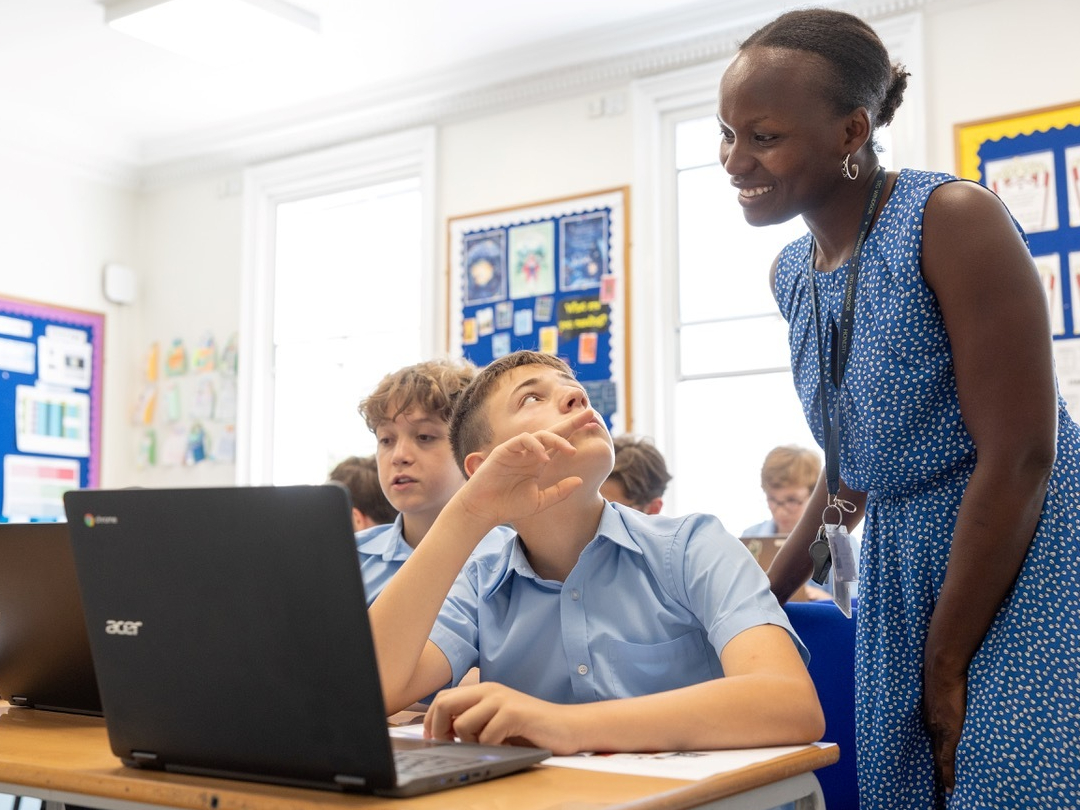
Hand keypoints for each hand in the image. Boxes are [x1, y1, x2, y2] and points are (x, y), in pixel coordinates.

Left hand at [424, 682, 580, 754]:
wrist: (566, 726)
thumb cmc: (530, 728)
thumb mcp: (495, 721)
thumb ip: (472, 720)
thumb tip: (441, 733)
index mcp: (482, 690)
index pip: (442, 698)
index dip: (430, 720)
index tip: (432, 739)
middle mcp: (489, 690)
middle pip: (444, 704)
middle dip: (438, 729)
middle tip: (447, 745)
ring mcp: (501, 700)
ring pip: (463, 724)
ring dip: (469, 743)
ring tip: (487, 745)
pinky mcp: (513, 713)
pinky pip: (486, 736)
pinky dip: (491, 747)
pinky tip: (504, 745)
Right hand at [459, 410, 593, 525]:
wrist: (484, 510)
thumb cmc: (509, 505)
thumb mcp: (540, 501)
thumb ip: (559, 491)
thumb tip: (580, 481)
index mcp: (538, 462)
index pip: (560, 443)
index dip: (575, 432)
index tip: (594, 424)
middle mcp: (530, 453)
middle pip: (553, 432)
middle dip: (572, 422)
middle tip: (590, 414)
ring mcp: (517, 450)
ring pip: (540, 435)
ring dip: (556, 440)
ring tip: (570, 451)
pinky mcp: (504, 451)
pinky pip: (522, 441)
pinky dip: (534, 446)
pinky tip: (543, 458)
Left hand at [922, 663, 967, 793]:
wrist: (942, 666)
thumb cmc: (944, 671)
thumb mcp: (942, 687)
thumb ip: (947, 695)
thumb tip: (954, 693)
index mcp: (931, 714)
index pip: (933, 740)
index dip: (936, 754)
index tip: (938, 767)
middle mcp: (931, 724)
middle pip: (934, 751)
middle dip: (938, 767)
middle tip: (942, 786)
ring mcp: (939, 729)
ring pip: (940, 758)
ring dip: (943, 774)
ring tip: (948, 791)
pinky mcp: (948, 732)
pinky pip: (946, 758)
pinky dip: (948, 774)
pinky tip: (950, 788)